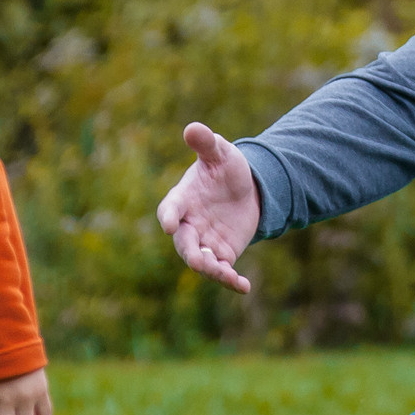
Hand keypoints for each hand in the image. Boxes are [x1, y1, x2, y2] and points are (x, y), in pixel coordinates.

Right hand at [155, 121, 260, 293]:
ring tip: (225, 273)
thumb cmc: (225, 169)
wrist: (246, 190)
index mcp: (182, 199)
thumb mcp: (220, 153)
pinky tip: (244, 286)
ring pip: (202, 261)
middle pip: (183, 242)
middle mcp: (189, 224)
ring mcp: (204, 242)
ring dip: (211, 269)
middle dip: (189, 251)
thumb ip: (206, 143)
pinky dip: (231, 280)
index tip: (169, 224)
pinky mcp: (222, 255)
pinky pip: (223, 271)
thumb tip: (193, 128)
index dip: (168, 217)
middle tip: (197, 260)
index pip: (169, 209)